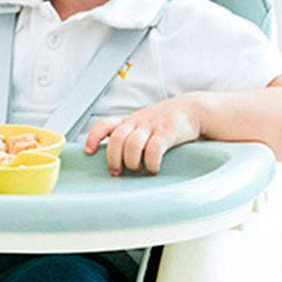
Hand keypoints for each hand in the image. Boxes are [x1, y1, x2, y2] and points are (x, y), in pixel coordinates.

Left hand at [83, 95, 200, 174]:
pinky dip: (151, 163)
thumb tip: (115, 162)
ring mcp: (152, 127)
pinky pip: (153, 149)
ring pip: (132, 144)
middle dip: (113, 158)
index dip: (94, 137)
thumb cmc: (165, 122)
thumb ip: (129, 136)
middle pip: (116, 138)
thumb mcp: (143, 124)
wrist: (193, 110)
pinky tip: (154, 169)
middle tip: (117, 171)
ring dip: (131, 162)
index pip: (104, 124)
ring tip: (138, 169)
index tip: (89, 151)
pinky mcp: (167, 133)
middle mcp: (137, 122)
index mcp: (129, 121)